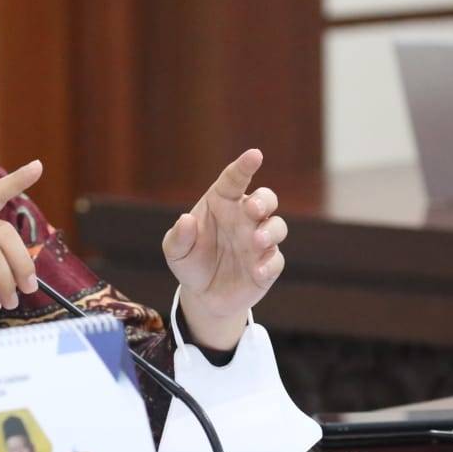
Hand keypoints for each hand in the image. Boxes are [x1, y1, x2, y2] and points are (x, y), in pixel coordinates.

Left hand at [162, 149, 286, 350]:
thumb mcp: (175, 251)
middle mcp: (245, 218)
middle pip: (266, 198)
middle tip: (253, 210)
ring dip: (270, 231)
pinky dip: (268, 263)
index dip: (244, 166)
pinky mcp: (268, 265)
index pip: (235, 179)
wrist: (203, 295)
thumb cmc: (190, 262)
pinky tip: (256, 271)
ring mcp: (259, 240)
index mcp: (222, 203)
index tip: (254, 155)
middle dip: (264, 200)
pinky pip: (276, 260)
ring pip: (277, 226)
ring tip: (256, 242)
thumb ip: (178, 236)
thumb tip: (186, 220)